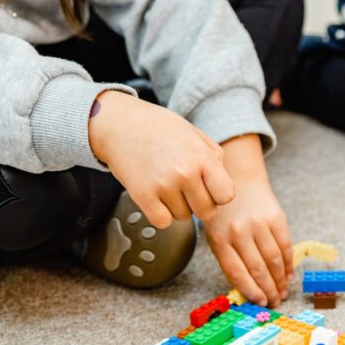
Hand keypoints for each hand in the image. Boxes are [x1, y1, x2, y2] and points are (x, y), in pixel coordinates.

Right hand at [88, 90, 232, 228]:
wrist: (119, 123)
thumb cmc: (158, 127)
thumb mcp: (194, 134)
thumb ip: (214, 158)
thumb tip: (223, 184)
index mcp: (202, 158)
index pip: (226, 196)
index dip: (218, 194)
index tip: (209, 189)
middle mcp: (185, 173)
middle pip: (207, 212)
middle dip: (199, 204)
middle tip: (186, 189)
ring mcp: (163, 186)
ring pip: (184, 217)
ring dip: (178, 207)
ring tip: (167, 185)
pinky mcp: (142, 196)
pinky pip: (163, 222)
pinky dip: (160, 214)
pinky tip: (157, 197)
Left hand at [202, 134, 292, 307]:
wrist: (238, 180)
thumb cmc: (225, 214)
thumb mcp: (217, 235)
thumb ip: (230, 259)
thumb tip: (250, 289)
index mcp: (220, 239)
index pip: (237, 272)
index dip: (251, 290)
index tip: (260, 302)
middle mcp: (239, 231)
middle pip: (258, 269)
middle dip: (268, 290)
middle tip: (274, 302)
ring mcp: (258, 224)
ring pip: (274, 260)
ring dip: (280, 280)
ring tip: (282, 292)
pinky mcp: (276, 218)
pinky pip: (285, 246)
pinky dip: (288, 264)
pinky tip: (288, 275)